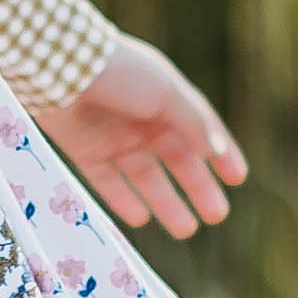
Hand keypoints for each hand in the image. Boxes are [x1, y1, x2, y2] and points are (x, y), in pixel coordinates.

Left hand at [29, 35, 246, 237]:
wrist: (59, 67)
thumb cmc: (118, 72)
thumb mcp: (165, 92)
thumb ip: (192, 122)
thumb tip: (217, 151)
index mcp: (166, 98)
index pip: (200, 130)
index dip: (221, 153)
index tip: (238, 179)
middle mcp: (142, 119)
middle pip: (177, 159)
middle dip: (198, 187)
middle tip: (217, 215)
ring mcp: (113, 137)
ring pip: (145, 177)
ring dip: (166, 202)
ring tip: (186, 230)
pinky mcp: (85, 151)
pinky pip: (108, 181)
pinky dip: (124, 199)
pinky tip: (141, 219)